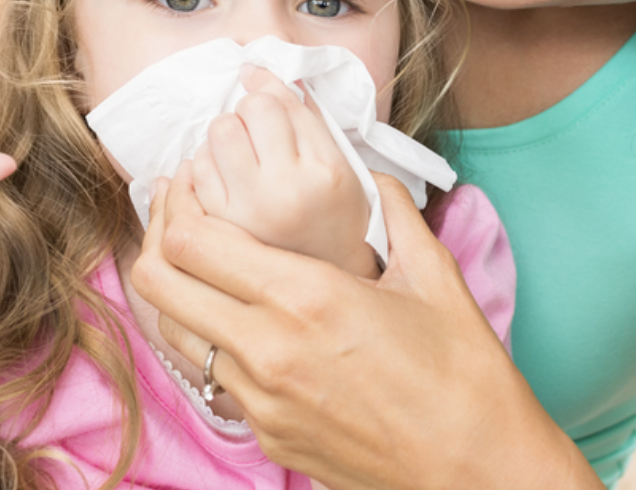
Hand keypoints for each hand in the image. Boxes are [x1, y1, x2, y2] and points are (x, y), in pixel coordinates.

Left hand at [130, 172, 598, 489]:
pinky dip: (214, 338)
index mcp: (306, 298)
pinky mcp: (267, 435)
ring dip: (178, 291)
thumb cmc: (462, 375)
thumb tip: (370, 175)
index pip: (194, 242)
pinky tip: (244, 318)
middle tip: (180, 213)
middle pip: (159, 284)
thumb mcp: (433, 274)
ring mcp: (261, 400)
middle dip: (159, 239)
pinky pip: (215, 376)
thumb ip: (394, 210)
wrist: (476, 469)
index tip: (192, 182)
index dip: (180, 203)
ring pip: (175, 332)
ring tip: (204, 262)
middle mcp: (268, 350)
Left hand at [189, 65, 375, 276]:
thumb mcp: (339, 162)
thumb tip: (256, 73)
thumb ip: (306, 116)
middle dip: (246, 114)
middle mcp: (285, 190)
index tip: (256, 82)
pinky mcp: (220, 229)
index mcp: (323, 170)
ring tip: (241, 155)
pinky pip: (194, 172)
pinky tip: (222, 175)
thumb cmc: (336, 212)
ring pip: (215, 136)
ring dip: (224, 136)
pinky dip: (203, 164)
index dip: (265, 86)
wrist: (329, 274)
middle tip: (257, 132)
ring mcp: (249, 212)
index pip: (279, 102)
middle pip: (242, 113)